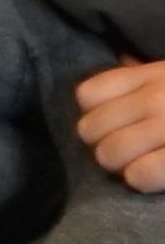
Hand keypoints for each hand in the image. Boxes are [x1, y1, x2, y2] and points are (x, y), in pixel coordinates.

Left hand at [78, 61, 164, 190]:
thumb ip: (142, 78)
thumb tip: (119, 62)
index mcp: (156, 74)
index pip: (87, 95)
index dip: (94, 114)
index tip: (114, 124)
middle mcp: (160, 96)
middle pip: (89, 128)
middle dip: (102, 144)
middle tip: (125, 151)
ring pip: (109, 153)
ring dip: (119, 166)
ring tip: (137, 163)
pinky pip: (139, 174)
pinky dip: (141, 180)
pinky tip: (152, 176)